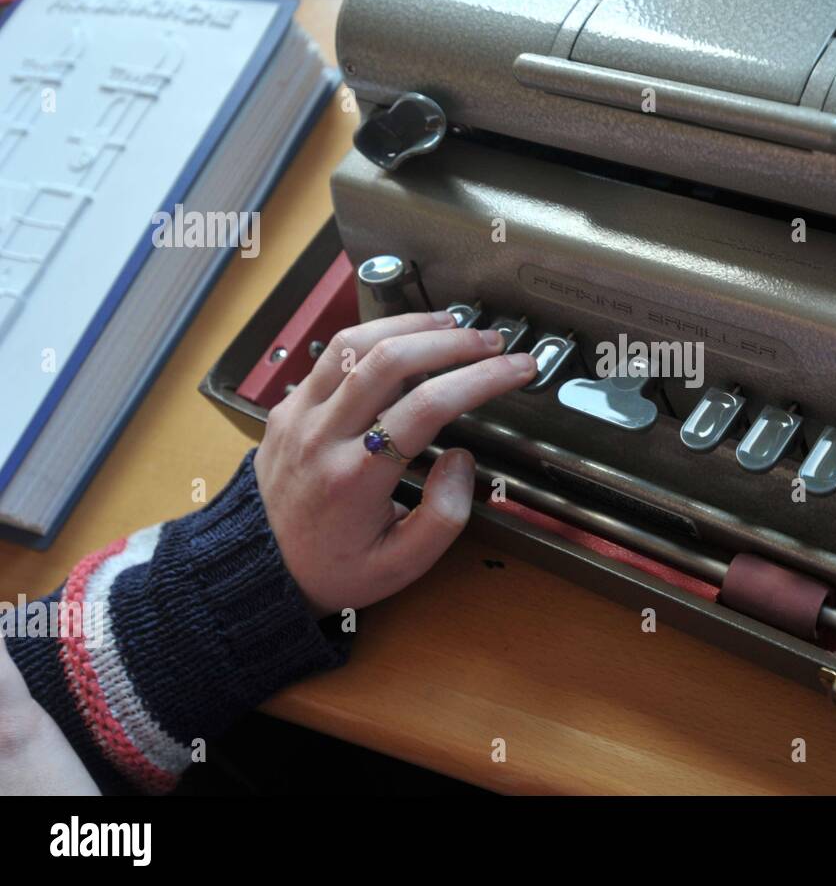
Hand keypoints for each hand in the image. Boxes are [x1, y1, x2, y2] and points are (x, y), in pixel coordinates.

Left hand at [254, 311, 536, 616]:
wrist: (260, 569)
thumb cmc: (336, 568)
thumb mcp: (402, 565)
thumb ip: (444, 516)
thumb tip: (460, 459)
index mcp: (355, 477)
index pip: (428, 406)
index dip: (482, 378)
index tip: (518, 369)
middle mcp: (322, 436)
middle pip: (390, 359)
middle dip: (453, 341)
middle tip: (492, 342)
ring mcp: (299, 414)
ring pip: (355, 342)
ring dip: (410, 324)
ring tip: (451, 325)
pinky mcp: (287, 405)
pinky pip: (332, 355)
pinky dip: (375, 336)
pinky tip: (404, 339)